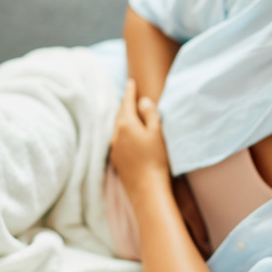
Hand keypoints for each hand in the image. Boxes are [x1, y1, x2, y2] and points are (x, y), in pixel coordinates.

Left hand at [109, 79, 169, 197]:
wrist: (147, 189)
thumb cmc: (156, 159)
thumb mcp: (157, 133)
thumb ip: (150, 114)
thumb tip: (143, 101)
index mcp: (126, 124)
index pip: (127, 102)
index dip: (130, 91)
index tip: (131, 81)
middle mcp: (116, 134)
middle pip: (120, 114)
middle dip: (125, 103)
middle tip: (129, 94)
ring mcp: (114, 148)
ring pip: (117, 127)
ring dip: (122, 118)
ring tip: (128, 112)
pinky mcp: (116, 159)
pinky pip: (117, 139)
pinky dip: (122, 131)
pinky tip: (127, 134)